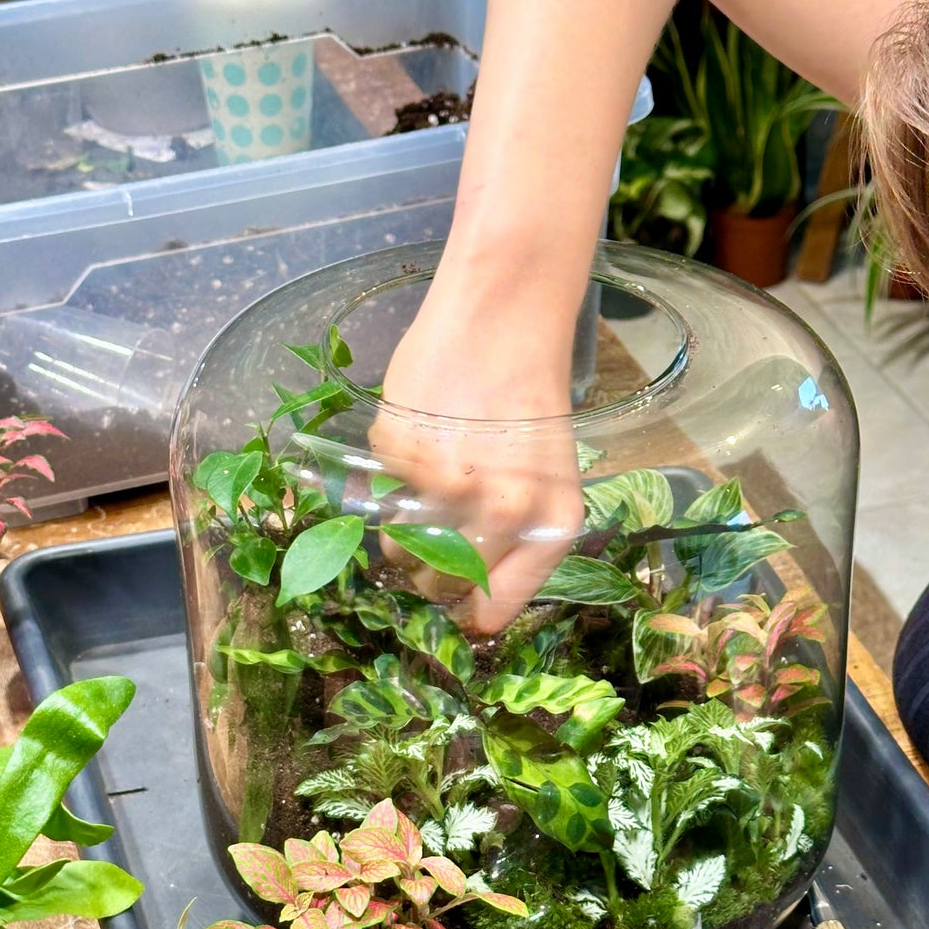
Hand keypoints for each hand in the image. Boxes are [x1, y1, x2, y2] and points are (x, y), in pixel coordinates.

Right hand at [370, 275, 586, 633]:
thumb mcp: (548, 481)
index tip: (455, 604)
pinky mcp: (400, 456)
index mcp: (547, 528)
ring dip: (401, 532)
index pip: (492, 611)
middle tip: (433, 540)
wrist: (502, 317)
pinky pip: (380, 495)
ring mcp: (447, 487)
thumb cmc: (531, 400)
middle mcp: (503, 516)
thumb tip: (469, 599)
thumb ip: (517, 540)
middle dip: (430, 574)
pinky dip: (390, 479)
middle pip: (440, 588)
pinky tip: (418, 443)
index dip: (468, 612)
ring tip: (423, 488)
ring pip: (399, 550)